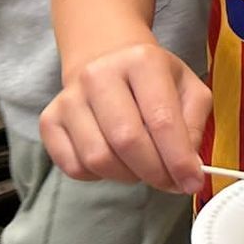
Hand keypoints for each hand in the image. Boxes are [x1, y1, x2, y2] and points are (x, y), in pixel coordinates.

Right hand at [40, 43, 210, 194]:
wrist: (107, 60)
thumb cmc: (153, 80)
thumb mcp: (189, 89)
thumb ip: (194, 126)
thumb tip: (188, 167)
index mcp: (142, 62)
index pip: (162, 120)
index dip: (179, 159)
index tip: (191, 183)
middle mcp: (99, 75)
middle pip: (126, 141)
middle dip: (154, 172)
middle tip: (170, 182)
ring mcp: (69, 98)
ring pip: (98, 158)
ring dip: (128, 175)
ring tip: (143, 166)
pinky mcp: (49, 120)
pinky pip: (74, 166)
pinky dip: (99, 175)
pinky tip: (115, 160)